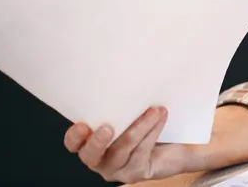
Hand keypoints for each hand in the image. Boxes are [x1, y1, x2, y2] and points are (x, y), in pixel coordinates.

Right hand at [64, 106, 193, 183]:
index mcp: (91, 142)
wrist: (173, 149)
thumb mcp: (131, 112)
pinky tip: (161, 118)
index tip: (82, 124)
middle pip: (91, 155)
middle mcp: (99, 159)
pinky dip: (152, 132)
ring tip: (153, 111)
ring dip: (138, 128)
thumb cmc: (147, 127)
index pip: (74, 143)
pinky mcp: (135, 173)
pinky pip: (141, 152)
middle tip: (108, 127)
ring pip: (121, 151)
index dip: (74, 136)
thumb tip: (128, 75)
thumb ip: (123, 104)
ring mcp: (116, 169)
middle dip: (98, 142)